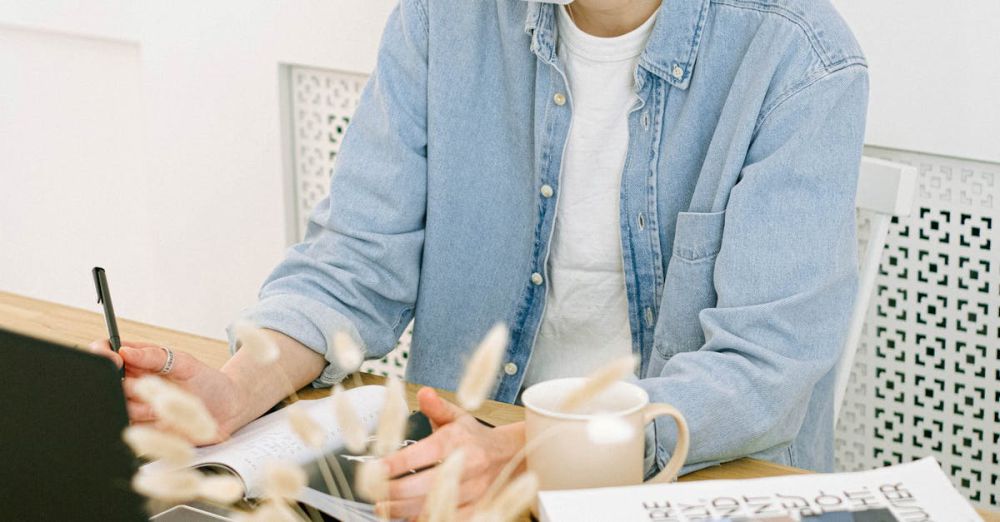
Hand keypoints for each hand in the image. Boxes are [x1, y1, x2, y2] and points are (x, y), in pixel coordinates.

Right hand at [88, 339, 243, 442]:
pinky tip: (163, 419)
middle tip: (146, 386)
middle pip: (106, 382)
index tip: (114, 357)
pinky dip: (145, 424)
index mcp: (140, 361)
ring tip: (167, 403)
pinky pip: (131, 428)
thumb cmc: (208, 382)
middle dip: (124, 384)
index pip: (108, 352)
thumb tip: (126, 350)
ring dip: (142, 406)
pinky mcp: (143, 429)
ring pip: (119, 406)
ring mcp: (136, 406)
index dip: (103, 353)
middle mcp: (134, 383)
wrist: (228, 410)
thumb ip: (156, 356)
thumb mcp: (186, 363)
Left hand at [378, 387, 524, 519]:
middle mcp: (467, 467)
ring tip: (383, 507)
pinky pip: (448, 519)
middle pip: (426, 485)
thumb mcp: (457, 417)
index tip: (375, 467)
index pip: (425, 453)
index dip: (398, 462)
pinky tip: (405, 517)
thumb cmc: (475, 438)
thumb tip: (424, 393)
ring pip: (435, 506)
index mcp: (459, 441)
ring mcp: (473, 491)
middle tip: (373, 492)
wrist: (509, 456)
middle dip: (395, 491)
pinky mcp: (476, 508)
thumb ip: (437, 407)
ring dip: (403, 510)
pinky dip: (424, 520)